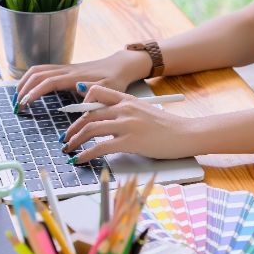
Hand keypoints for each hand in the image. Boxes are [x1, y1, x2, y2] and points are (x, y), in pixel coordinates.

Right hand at [14, 50, 149, 108]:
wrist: (120, 66)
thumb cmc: (115, 80)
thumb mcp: (110, 91)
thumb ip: (96, 95)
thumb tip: (80, 98)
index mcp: (75, 77)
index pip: (48, 82)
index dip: (34, 92)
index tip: (24, 103)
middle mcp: (66, 70)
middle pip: (36, 74)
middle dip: (23, 88)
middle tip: (16, 105)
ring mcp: (64, 68)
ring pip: (37, 70)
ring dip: (24, 82)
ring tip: (17, 97)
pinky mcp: (65, 69)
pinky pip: (43, 70)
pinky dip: (31, 78)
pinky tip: (28, 88)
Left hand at [62, 85, 199, 159]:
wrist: (186, 134)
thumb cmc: (169, 127)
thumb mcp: (145, 112)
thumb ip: (127, 114)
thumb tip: (109, 124)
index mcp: (129, 100)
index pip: (97, 93)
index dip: (81, 104)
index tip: (74, 116)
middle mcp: (125, 109)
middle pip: (89, 114)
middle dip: (73, 127)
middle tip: (67, 138)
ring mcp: (127, 124)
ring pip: (90, 129)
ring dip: (75, 140)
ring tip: (69, 149)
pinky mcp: (130, 141)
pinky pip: (99, 147)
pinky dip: (85, 154)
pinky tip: (79, 160)